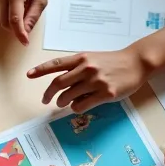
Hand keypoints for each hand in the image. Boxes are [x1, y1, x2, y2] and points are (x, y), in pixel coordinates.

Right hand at [0, 0, 48, 45]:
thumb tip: (25, 32)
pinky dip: (3, 14)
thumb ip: (33, 15)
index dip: (20, 34)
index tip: (24, 42)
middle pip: (5, 22)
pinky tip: (12, 5)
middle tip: (26, 19)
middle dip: (16, 27)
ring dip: (9, 21)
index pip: (15, 20)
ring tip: (20, 8)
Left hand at [27, 49, 147, 112]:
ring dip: (61, 102)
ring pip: (68, 96)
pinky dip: (76, 108)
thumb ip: (76, 68)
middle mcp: (86, 68)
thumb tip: (61, 86)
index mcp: (81, 58)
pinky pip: (82, 105)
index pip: (56, 64)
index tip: (29, 75)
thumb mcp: (92, 58)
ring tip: (63, 103)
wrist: (135, 63)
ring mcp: (96, 81)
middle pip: (58, 83)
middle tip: (45, 100)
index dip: (40, 70)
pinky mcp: (105, 93)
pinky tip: (79, 106)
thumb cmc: (112, 61)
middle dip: (48, 93)